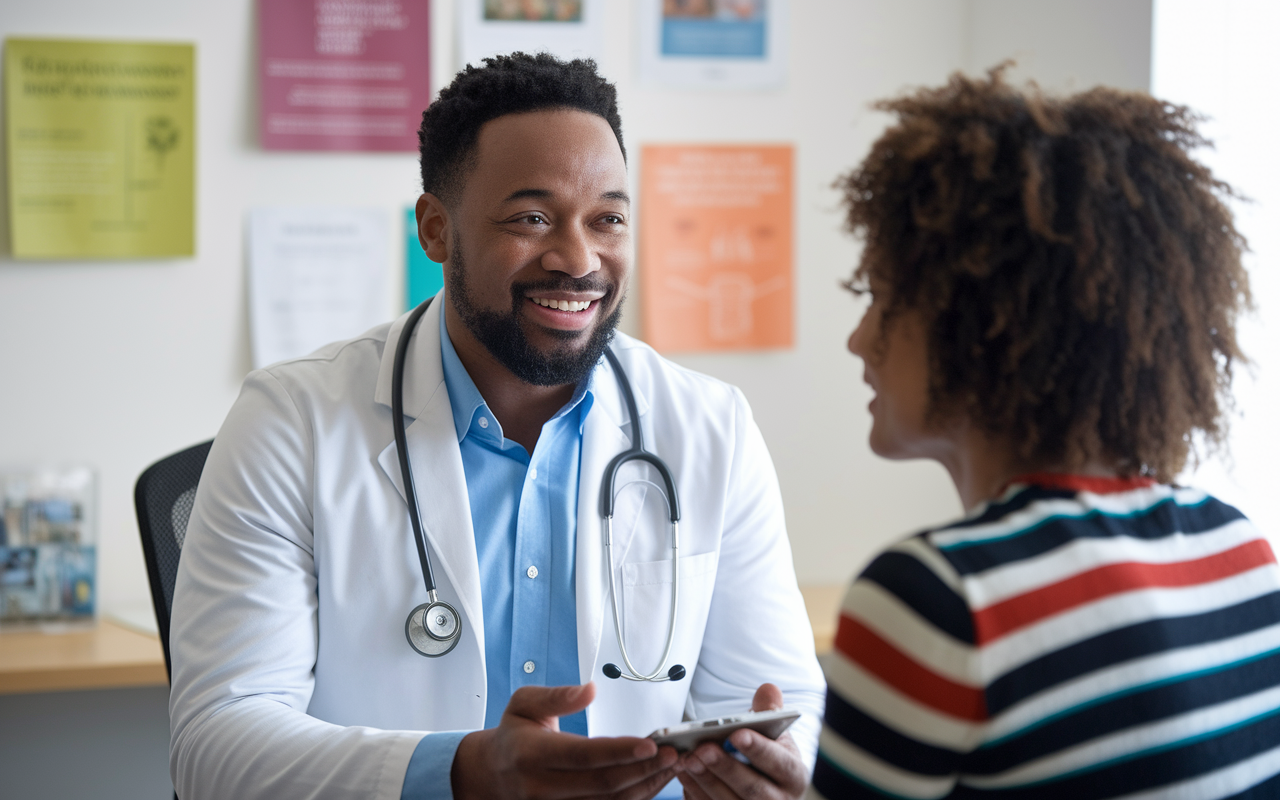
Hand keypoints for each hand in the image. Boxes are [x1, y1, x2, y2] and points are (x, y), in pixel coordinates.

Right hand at [451, 682, 678, 799]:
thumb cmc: (514, 736)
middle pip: (602, 784)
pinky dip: (634, 798)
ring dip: (644, 787)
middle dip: (642, 770)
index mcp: (531, 754)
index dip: (619, 751)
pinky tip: (653, 782)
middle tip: (672, 753)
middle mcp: (541, 787)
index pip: (582, 755)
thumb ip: (557, 695)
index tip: (649, 743)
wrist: (492, 774)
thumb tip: (590, 689)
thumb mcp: (523, 703)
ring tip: (671, 766)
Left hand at [676, 684, 806, 799]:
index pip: (780, 763)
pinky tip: (683, 773)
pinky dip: (695, 792)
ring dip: (706, 780)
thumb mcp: (774, 734)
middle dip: (726, 767)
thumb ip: (768, 711)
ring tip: (688, 758)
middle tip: (704, 748)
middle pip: (753, 788)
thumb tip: (768, 689)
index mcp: (794, 775)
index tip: (737, 734)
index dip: (759, 750)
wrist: (765, 786)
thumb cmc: (768, 757)